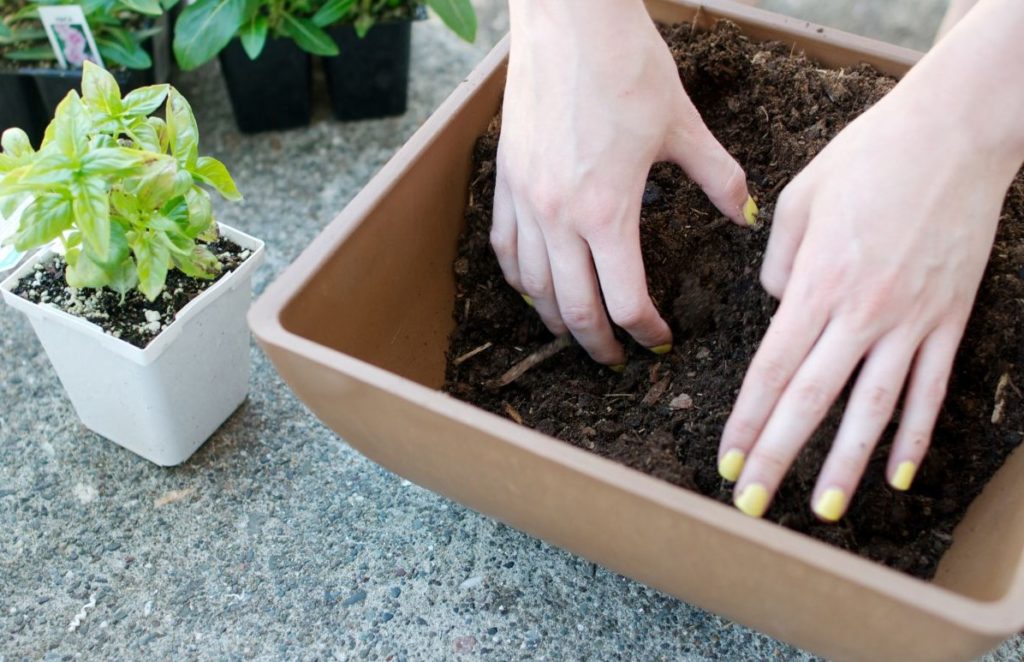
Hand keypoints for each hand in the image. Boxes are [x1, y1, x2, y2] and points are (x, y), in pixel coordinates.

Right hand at [494, 0, 753, 365]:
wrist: (569, 20)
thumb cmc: (627, 66)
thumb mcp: (683, 125)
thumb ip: (718, 178)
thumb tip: (744, 214)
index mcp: (607, 212)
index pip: (625, 300)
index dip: (645, 331)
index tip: (659, 340)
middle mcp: (559, 217)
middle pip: (574, 308)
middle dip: (598, 343)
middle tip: (615, 358)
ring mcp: (525, 200)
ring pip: (532, 287)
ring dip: (555, 318)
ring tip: (574, 331)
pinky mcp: (506, 180)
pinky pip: (505, 247)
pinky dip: (518, 278)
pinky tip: (531, 287)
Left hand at [718, 42, 1023, 520]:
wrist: (955, 131)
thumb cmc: (870, 156)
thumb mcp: (799, 198)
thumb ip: (777, 261)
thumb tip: (777, 304)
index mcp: (815, 283)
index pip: (772, 369)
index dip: (747, 421)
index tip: (730, 462)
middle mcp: (861, 312)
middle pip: (811, 400)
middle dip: (778, 457)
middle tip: (754, 506)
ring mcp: (911, 320)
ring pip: (873, 408)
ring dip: (846, 464)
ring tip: (824, 509)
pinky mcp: (950, 319)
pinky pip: (930, 388)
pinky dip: (914, 434)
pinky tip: (898, 473)